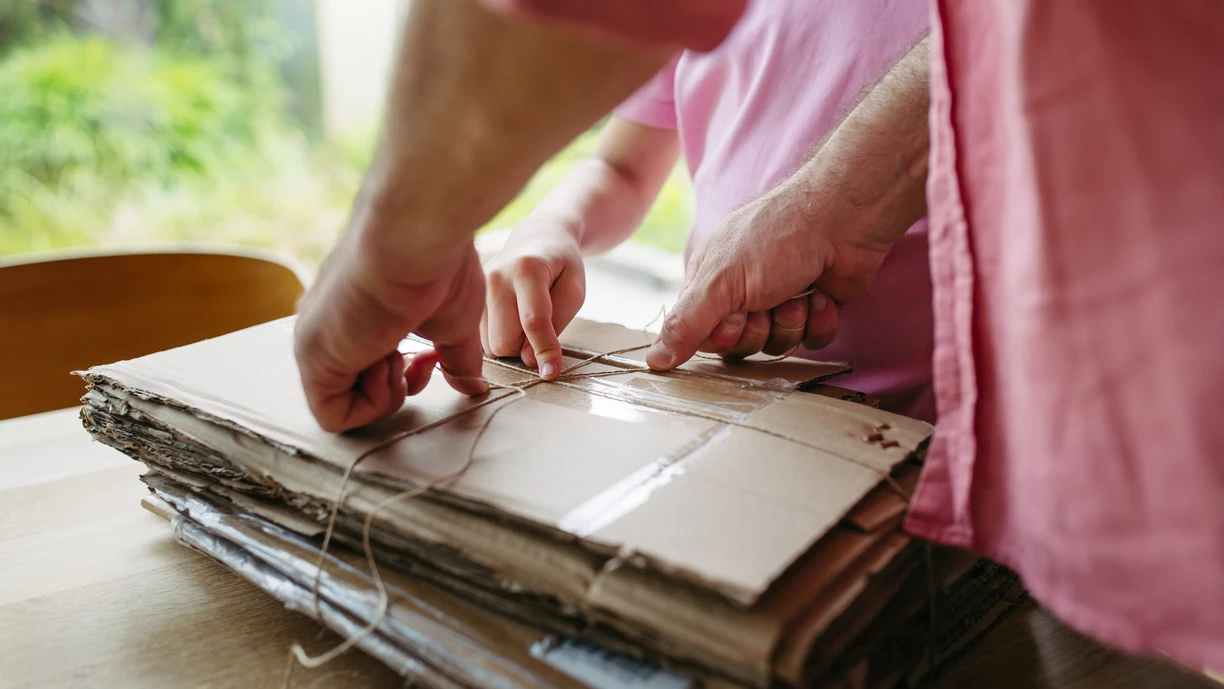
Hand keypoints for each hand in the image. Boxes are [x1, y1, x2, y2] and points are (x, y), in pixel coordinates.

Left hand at [294, 216, 489, 432]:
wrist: (416, 239)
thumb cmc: (437, 265)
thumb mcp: (453, 323)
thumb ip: (456, 359)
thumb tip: (475, 386)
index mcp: (356, 315)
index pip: (372, 366)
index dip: (407, 374)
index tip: (430, 355)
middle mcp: (329, 328)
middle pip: (358, 388)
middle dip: (399, 385)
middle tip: (420, 359)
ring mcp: (316, 341)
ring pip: (343, 404)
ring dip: (388, 392)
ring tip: (400, 353)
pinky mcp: (312, 357)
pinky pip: (332, 415)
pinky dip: (371, 405)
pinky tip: (387, 365)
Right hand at [480, 223, 585, 379]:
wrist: (536, 237)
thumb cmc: (560, 265)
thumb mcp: (574, 289)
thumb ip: (556, 323)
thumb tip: (529, 359)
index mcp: (527, 269)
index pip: (533, 321)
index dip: (544, 350)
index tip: (551, 373)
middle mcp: (494, 278)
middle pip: (503, 342)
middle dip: (523, 349)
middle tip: (540, 331)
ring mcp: (476, 289)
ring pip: (489, 346)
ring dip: (511, 344)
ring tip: (524, 319)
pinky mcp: (469, 299)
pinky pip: (480, 339)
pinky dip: (498, 338)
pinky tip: (510, 319)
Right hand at [646, 188, 897, 369]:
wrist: (842, 220)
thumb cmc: (775, 240)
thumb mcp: (720, 282)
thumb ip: (685, 324)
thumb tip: (652, 361)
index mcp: (712, 283)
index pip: (702, 337)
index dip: (722, 336)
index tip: (733, 317)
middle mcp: (744, 294)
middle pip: (741, 347)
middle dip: (759, 329)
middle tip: (769, 300)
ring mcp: (782, 301)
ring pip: (779, 346)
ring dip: (792, 321)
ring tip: (800, 289)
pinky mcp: (817, 308)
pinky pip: (813, 341)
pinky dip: (820, 320)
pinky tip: (823, 294)